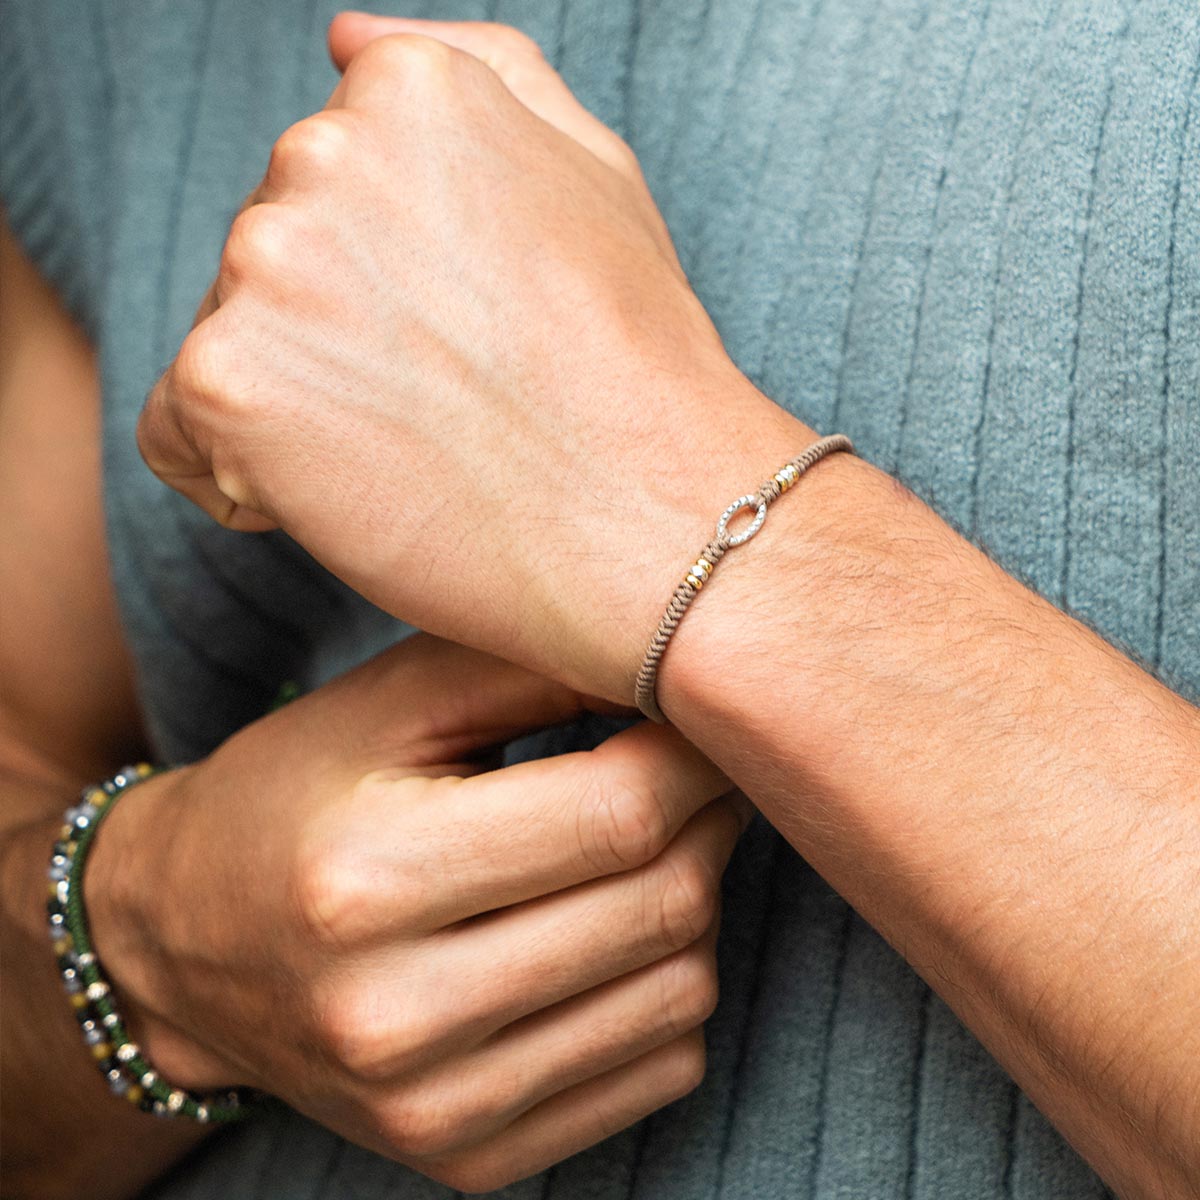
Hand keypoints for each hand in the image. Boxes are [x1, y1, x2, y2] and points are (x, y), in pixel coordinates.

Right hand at [85, 635, 745, 1190]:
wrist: (186, 946)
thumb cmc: (295, 792)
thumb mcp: (392, 699)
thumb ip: (531, 666)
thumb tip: (677, 666)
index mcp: (370, 877)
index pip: (618, 816)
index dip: (693, 757)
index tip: (702, 721)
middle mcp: (397, 1016)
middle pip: (662, 907)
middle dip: (710, 820)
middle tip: (696, 773)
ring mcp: (434, 1107)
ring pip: (681, 994)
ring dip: (697, 904)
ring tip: (649, 848)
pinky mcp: (469, 1157)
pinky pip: (659, 1069)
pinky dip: (669, 987)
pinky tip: (621, 932)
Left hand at [137, 15, 807, 703]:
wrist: (654, 522)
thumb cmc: (638, 370)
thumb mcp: (596, 180)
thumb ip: (483, 79)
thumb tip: (343, 36)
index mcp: (407, 97)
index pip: (326, 189)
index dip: (384, 288)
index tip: (459, 346)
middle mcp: (318, 154)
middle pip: (269, 263)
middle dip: (335, 342)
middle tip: (444, 412)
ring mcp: (265, 265)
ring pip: (228, 346)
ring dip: (295, 409)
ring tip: (409, 457)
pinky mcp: (226, 380)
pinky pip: (179, 435)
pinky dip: (243, 478)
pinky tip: (347, 497)